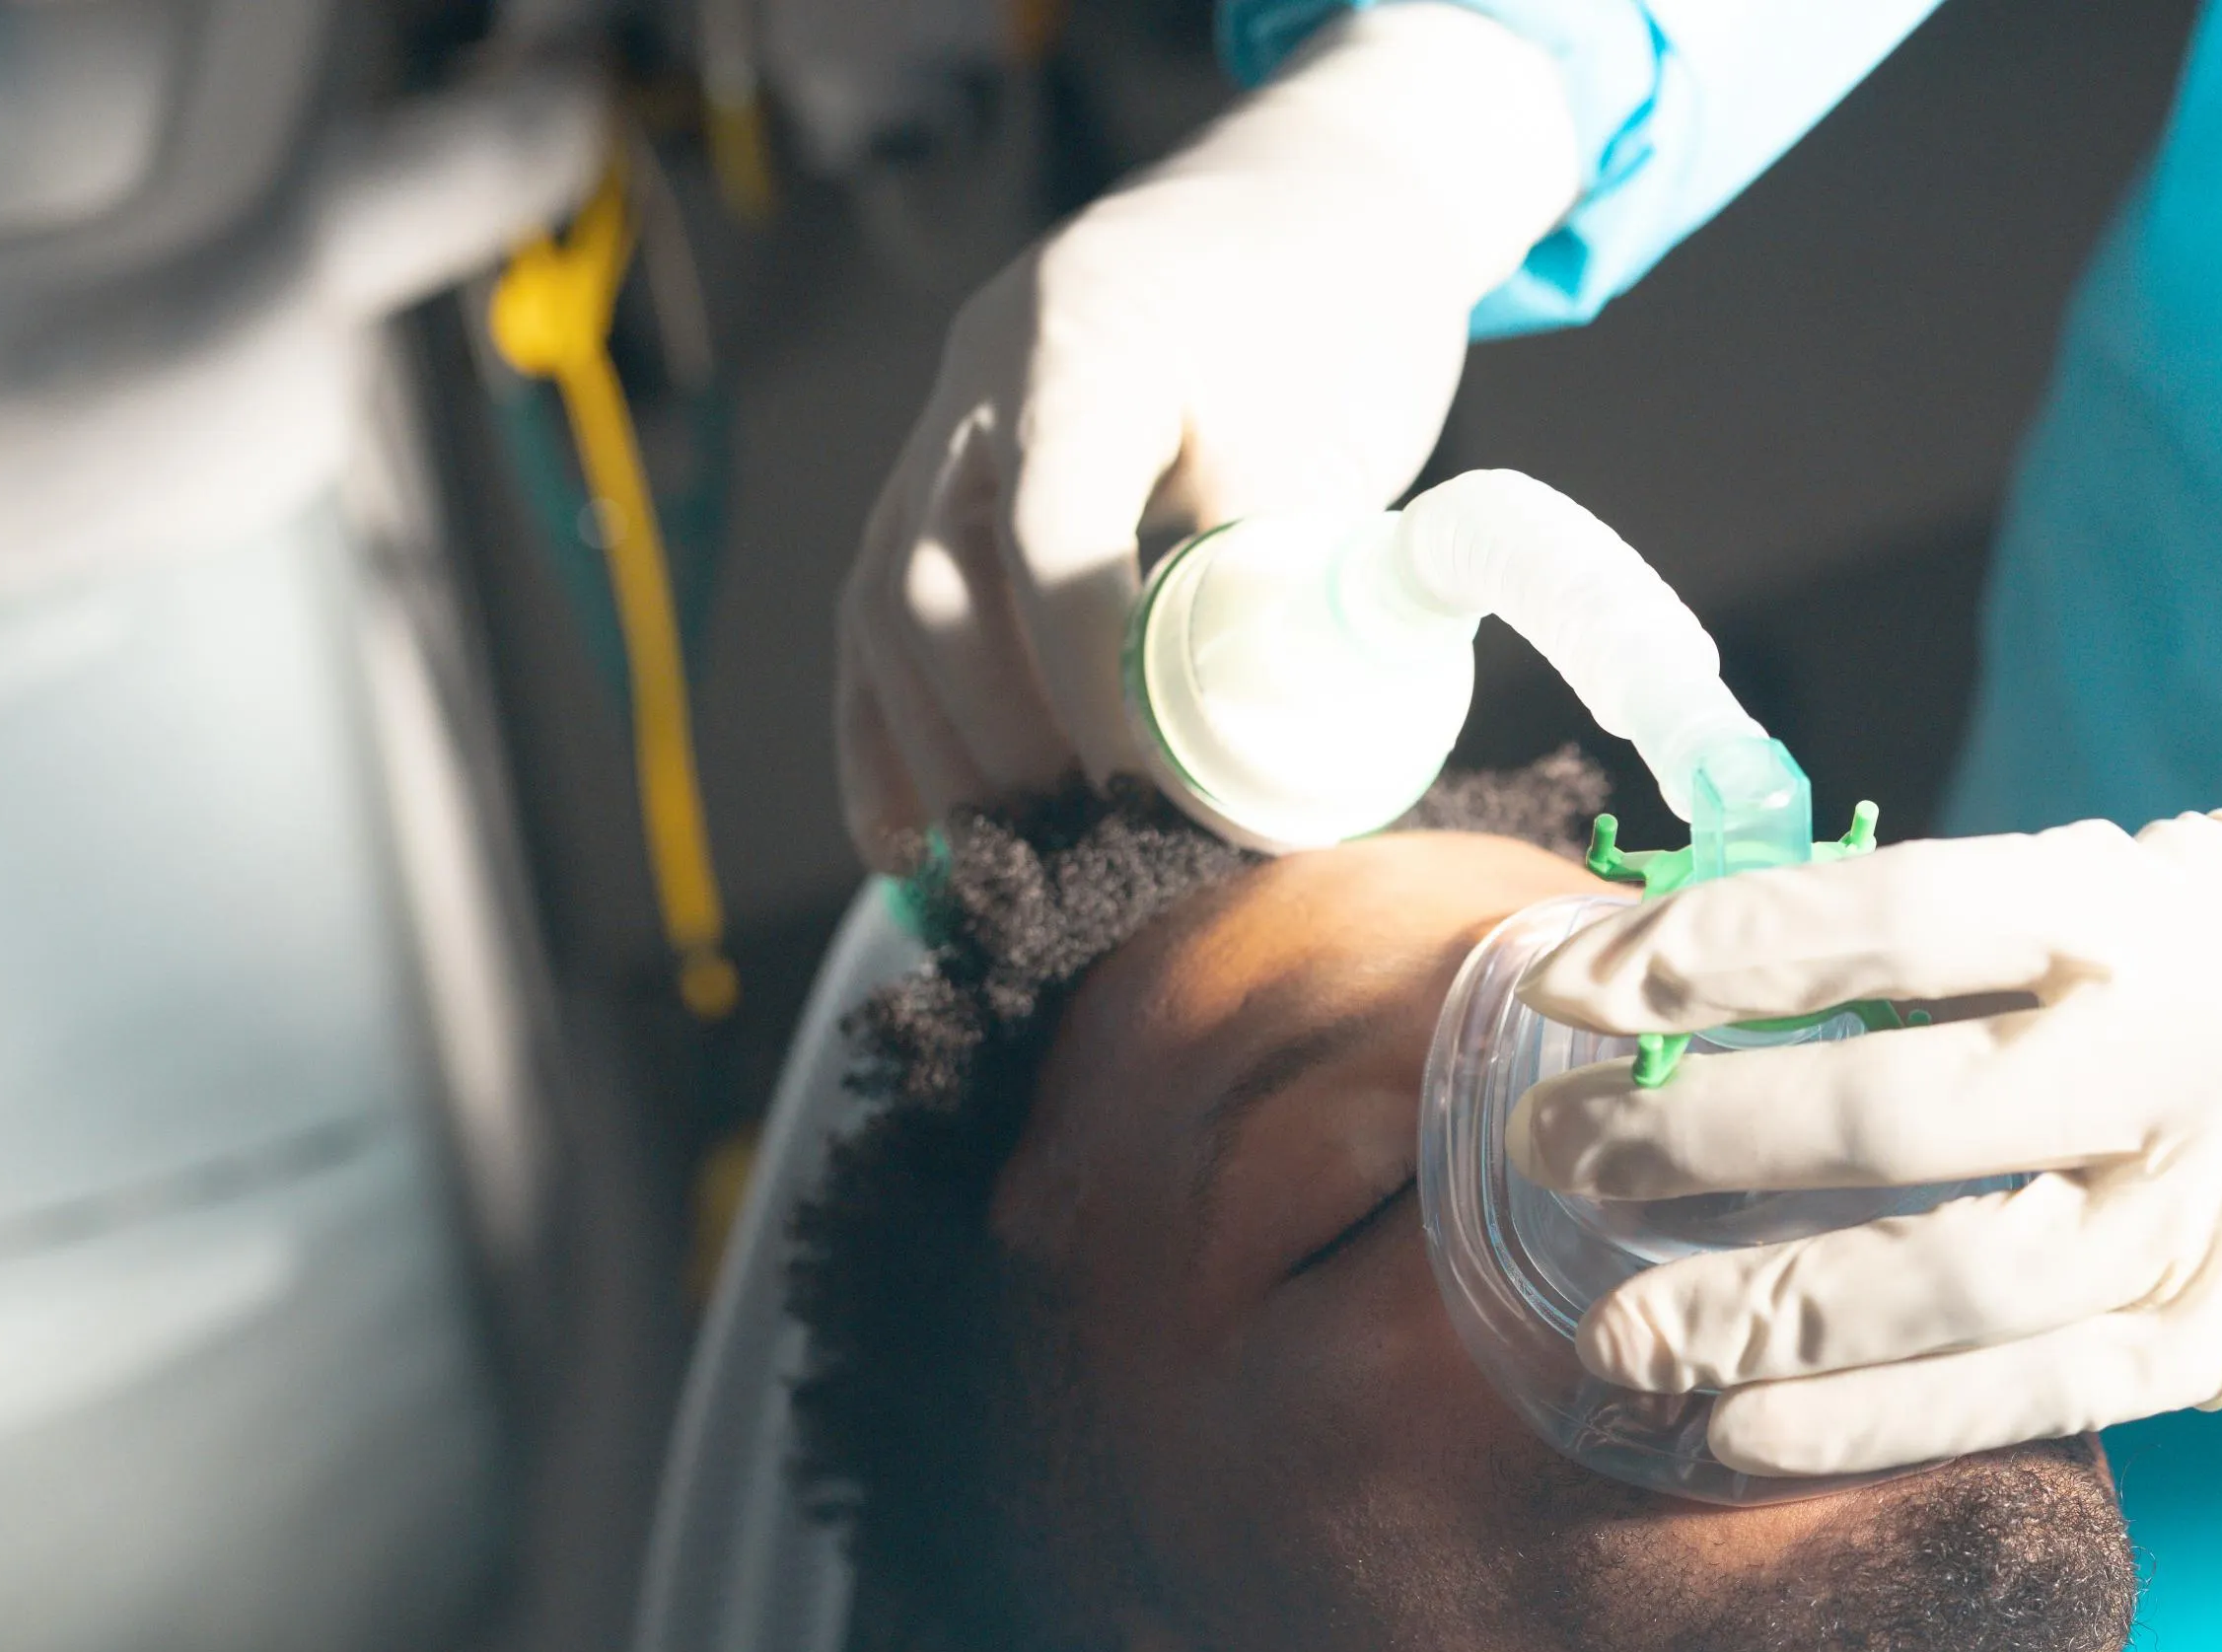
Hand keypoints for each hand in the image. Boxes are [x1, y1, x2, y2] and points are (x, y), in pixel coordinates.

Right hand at [834, 3, 1574, 861]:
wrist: (1308, 210)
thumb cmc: (1341, 318)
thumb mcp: (1332, 437)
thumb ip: (1276, 581)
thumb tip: (1242, 770)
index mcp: (1083, 341)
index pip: (1049, 537)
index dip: (1089, 685)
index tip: (1150, 798)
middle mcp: (979, 378)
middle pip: (927, 581)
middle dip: (997, 741)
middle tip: (1084, 853)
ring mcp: (946, 425)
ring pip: (885, 606)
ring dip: (937, 754)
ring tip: (1009, 872)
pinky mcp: (944, 476)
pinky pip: (880, 615)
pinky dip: (893, 733)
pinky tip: (910, 845)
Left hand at [1510, 755, 2221, 1476]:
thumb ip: (2061, 913)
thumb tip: (1833, 958)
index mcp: (2169, 905)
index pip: (1892, 920)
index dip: (1721, 953)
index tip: (1584, 976)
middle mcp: (2181, 1063)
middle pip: (1887, 1119)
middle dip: (1696, 1143)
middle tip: (1552, 1153)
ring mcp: (2219, 1220)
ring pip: (1943, 1287)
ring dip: (1755, 1316)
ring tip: (1610, 1332)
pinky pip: (2031, 1401)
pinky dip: (1877, 1426)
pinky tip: (1747, 1438)